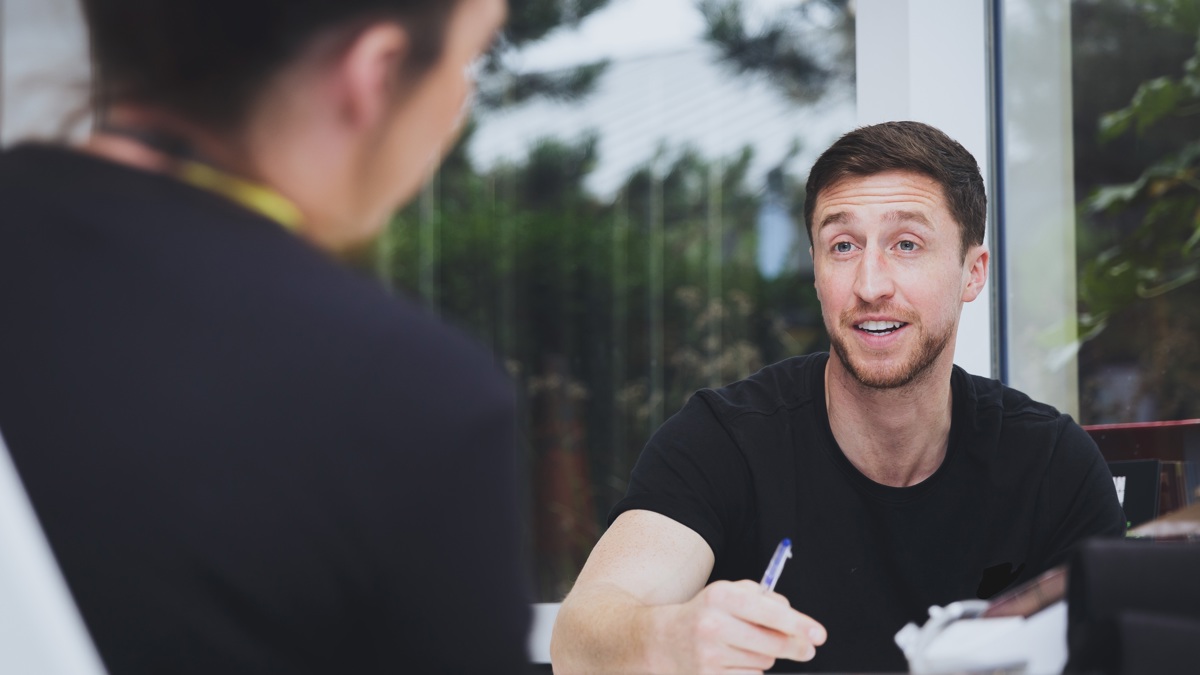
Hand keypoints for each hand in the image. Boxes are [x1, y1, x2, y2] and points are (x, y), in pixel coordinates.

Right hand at [649, 579, 826, 673]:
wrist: (663, 640)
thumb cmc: (705, 613)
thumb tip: (795, 620)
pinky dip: (750, 671)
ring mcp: (709, 655)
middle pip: (773, 644)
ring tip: (744, 646)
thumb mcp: (728, 593)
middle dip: (795, 646)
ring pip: (764, 663)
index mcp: (720, 597)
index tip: (819, 635)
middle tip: (807, 648)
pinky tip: (733, 661)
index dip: (798, 624)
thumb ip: (763, 597)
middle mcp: (713, 625)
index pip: (768, 612)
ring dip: (765, 656)